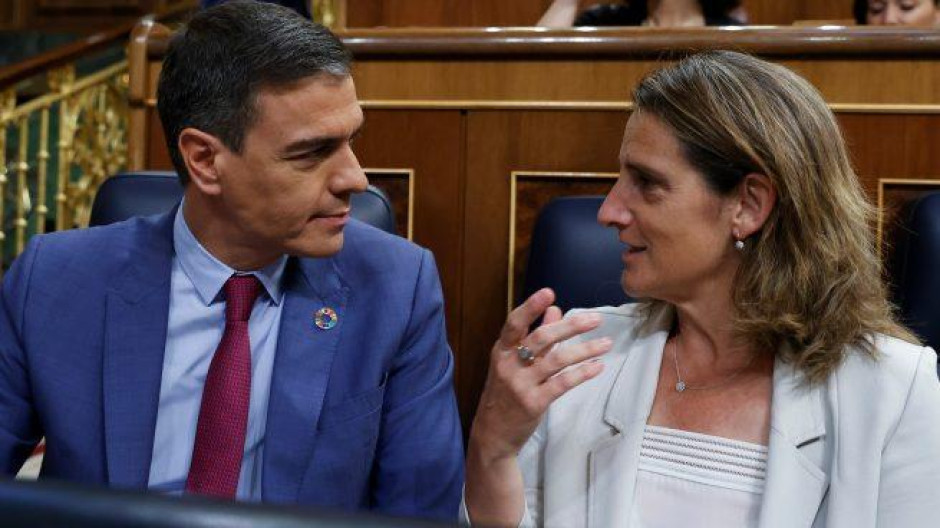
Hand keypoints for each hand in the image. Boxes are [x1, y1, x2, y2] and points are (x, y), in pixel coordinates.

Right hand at [469, 288, 611, 461]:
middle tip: (595, 319)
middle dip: (571, 327)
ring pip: (556, 361)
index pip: (514, 323)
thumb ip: (535, 335)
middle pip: (541, 339)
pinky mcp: (533, 403)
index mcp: (501, 351)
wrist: (492, 434)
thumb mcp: (513, 363)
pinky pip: (562, 384)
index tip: (548, 292)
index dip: (531, 307)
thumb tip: (555, 309)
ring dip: (584, 350)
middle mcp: (509, 365)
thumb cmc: (504, 394)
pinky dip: (582, 373)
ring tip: (606, 344)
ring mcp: (520, 385)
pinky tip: (597, 367)